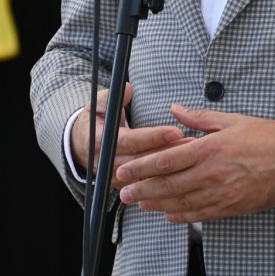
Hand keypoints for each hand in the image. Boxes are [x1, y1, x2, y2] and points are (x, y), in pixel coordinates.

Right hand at [70, 84, 187, 188]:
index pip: (129, 141)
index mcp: (99, 141)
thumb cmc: (94, 122)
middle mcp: (107, 162)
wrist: (82, 146)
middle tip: (192, 142)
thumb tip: (127, 90)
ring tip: (193, 153)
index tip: (174, 131)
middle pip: (142, 161)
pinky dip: (165, 178)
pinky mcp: (125, 185)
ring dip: (170, 166)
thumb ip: (111, 97)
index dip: (153, 137)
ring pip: (147, 175)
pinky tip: (183, 168)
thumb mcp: (97, 104)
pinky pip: (147, 185)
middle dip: (168, 152)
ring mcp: (115, 177)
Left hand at [115, 104, 274, 222]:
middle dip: (142, 188)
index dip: (142, 166)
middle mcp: (212, 174)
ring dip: (157, 204)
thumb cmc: (266, 137)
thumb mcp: (232, 120)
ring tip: (140, 204)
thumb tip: (175, 109)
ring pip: (181, 202)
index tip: (125, 169)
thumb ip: (199, 118)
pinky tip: (168, 215)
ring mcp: (221, 193)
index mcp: (210, 149)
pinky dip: (182, 216)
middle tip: (123, 192)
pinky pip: (201, 214)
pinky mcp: (231, 207)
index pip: (167, 159)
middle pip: (168, 184)